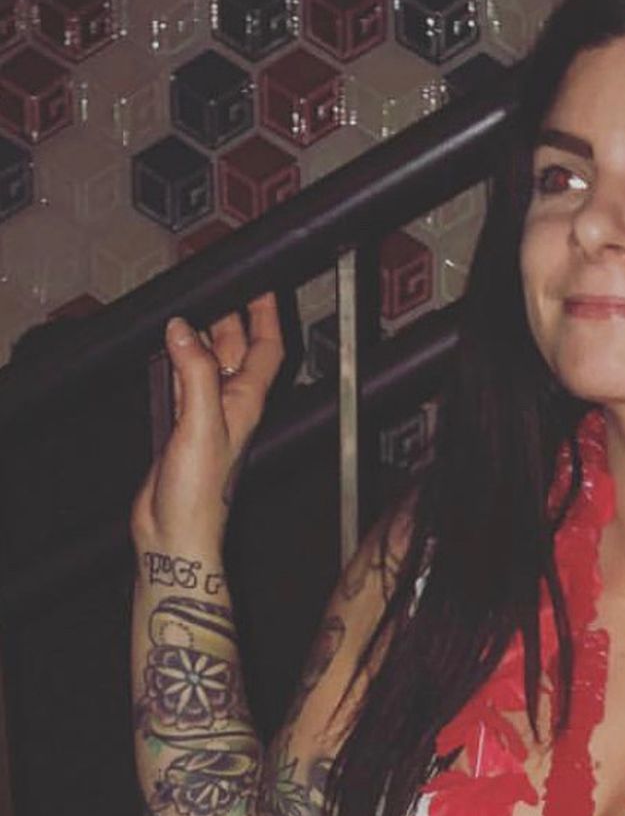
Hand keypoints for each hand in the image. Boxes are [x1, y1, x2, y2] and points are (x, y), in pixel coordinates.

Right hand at [131, 293, 283, 549]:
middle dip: (229, 314)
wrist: (174, 530)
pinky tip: (166, 347)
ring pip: (208, 361)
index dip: (267, 314)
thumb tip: (184, 330)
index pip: (267, 347)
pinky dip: (175, 360)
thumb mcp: (201, 424)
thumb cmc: (200, 492)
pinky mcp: (181, 424)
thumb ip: (195, 374)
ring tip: (188, 306)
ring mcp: (206, 413)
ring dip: (201, 335)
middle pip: (236, 348)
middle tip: (213, 286)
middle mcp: (231, 404)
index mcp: (247, 400)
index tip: (260, 284)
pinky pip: (182, 380)